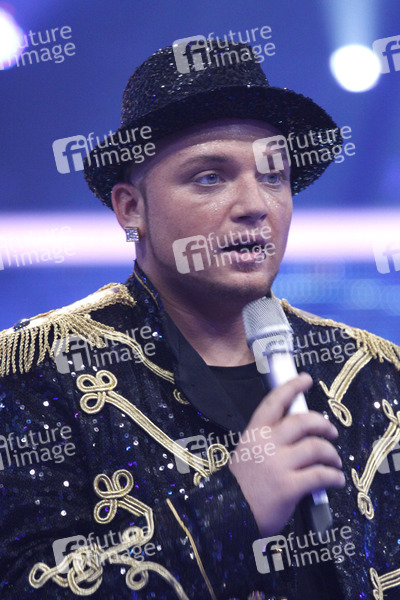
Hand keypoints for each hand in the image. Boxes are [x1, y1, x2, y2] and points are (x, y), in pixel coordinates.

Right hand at [229, 372, 344, 535]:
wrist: (229, 514)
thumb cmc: (241, 484)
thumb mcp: (247, 451)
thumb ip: (267, 439)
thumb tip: (298, 431)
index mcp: (254, 432)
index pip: (275, 401)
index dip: (292, 386)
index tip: (305, 379)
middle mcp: (266, 443)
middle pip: (304, 421)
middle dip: (323, 424)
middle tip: (331, 431)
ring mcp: (278, 465)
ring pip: (317, 447)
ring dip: (332, 454)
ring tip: (334, 461)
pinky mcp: (289, 487)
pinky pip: (321, 475)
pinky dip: (334, 477)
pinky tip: (336, 479)